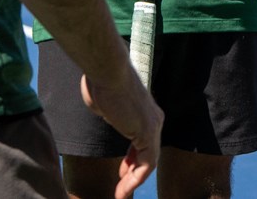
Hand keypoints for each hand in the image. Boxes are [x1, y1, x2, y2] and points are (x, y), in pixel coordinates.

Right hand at [82, 68, 163, 198]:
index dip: (133, 159)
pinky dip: (135, 179)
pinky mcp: (149, 133)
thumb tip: (105, 107)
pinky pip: (146, 164)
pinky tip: (122, 189)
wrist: (107, 71)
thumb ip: (109, 109)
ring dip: (134, 181)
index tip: (122, 172)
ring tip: (120, 194)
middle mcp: (154, 119)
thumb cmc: (102, 81)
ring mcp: (153, 126)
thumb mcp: (106, 101)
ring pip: (149, 162)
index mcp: (145, 111)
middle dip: (134, 172)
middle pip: (149, 153)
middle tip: (122, 188)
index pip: (144, 142)